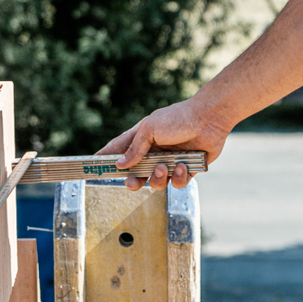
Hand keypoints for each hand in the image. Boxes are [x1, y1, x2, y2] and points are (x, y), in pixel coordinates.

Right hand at [97, 95, 231, 190]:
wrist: (209, 118)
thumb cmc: (178, 118)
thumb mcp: (150, 128)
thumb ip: (134, 148)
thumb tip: (120, 165)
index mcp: (142, 138)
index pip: (119, 150)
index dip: (106, 158)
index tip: (93, 167)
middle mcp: (154, 151)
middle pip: (137, 174)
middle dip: (133, 181)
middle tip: (132, 182)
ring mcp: (170, 161)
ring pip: (157, 181)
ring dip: (158, 178)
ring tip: (165, 167)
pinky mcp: (187, 169)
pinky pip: (178, 183)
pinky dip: (179, 177)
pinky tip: (182, 166)